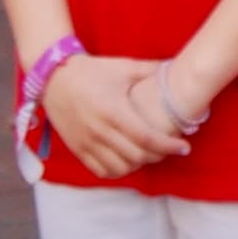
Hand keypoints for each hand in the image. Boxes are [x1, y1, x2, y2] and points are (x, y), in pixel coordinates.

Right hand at [43, 54, 187, 179]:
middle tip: (170, 148)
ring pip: (120, 168)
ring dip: (139, 165)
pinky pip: (101, 171)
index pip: (147, 138)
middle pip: (137, 156)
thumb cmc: (91, 71)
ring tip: (149, 154)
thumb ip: (150, 69)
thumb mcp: (122, 67)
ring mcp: (87, 142)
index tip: (184, 147)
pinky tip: (127, 161)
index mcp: (113, 110)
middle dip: (159, 156)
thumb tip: (176, 67)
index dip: (169, 146)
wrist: (52, 78)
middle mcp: (99, 130)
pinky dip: (118, 170)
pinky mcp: (78, 149)